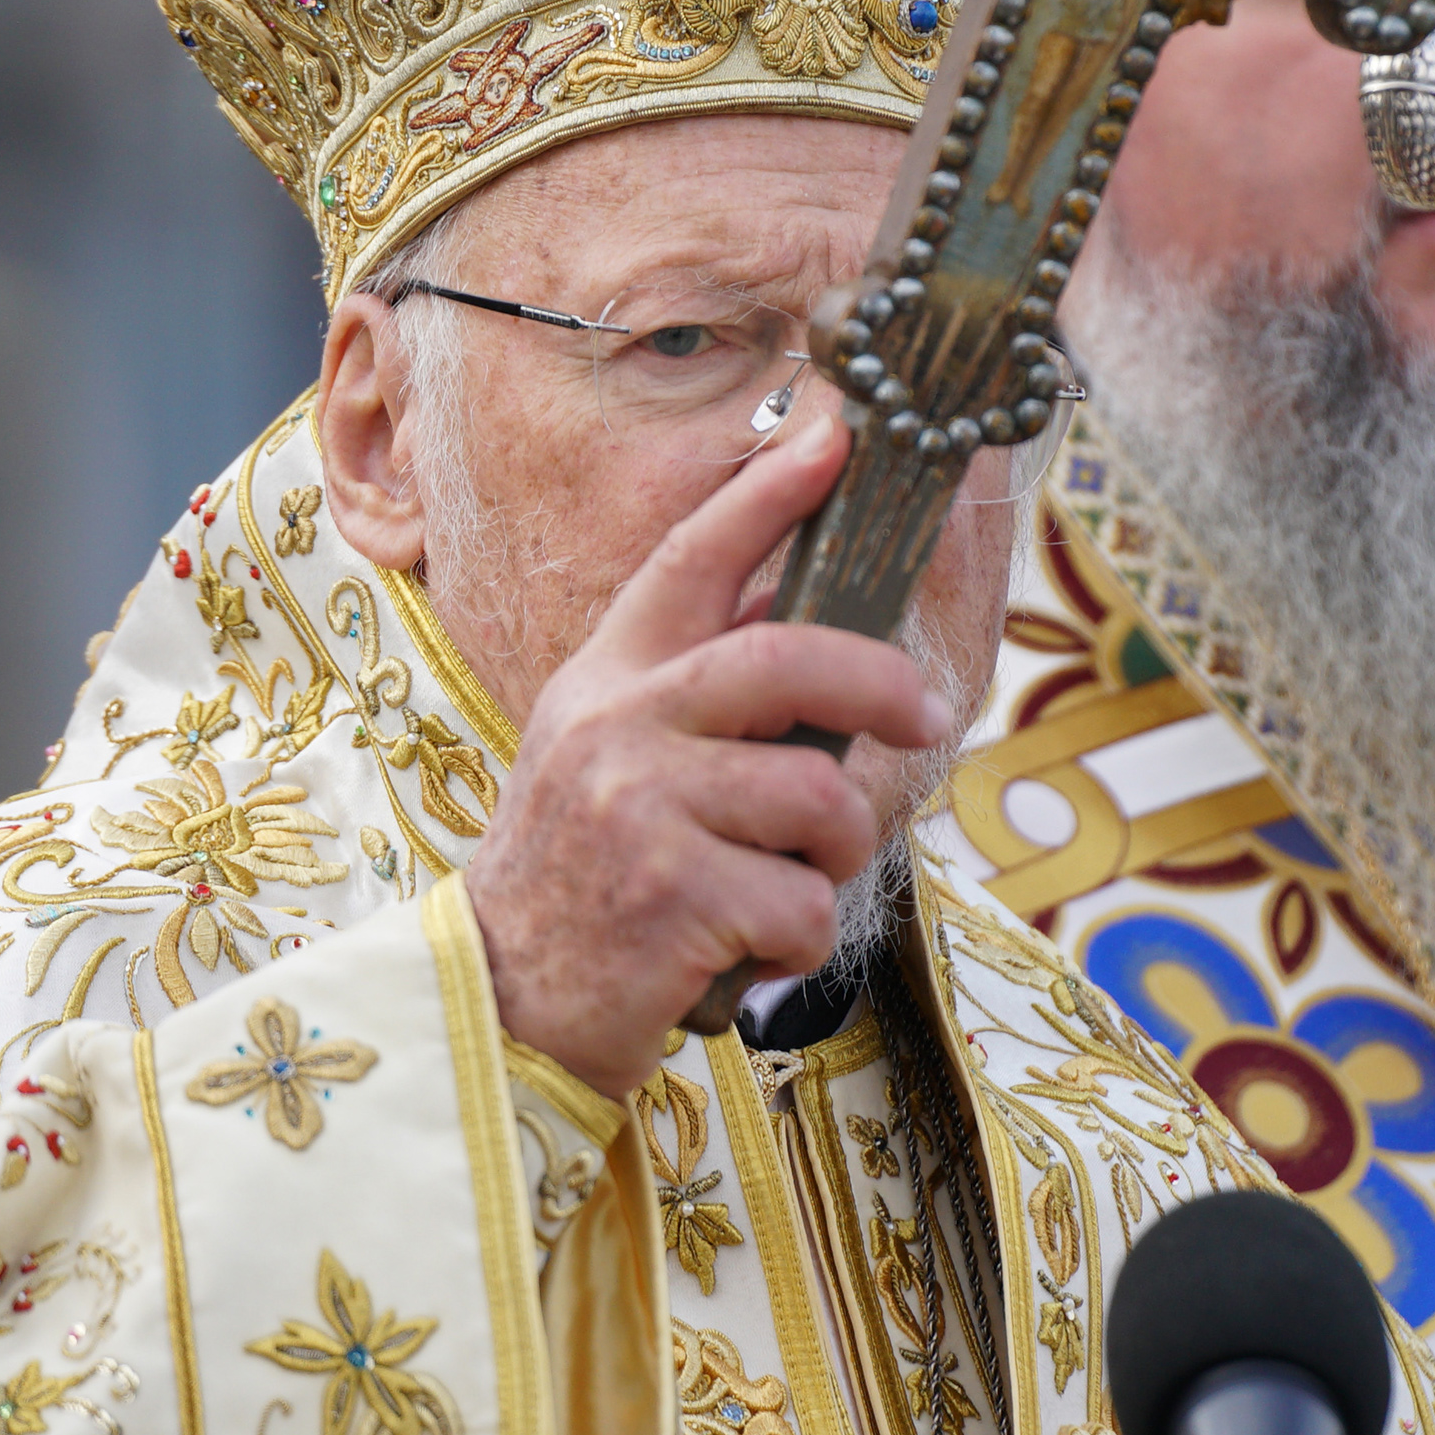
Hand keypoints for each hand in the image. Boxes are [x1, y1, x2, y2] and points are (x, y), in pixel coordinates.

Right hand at [463, 410, 955, 1096]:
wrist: (503, 999)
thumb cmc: (584, 874)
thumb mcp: (607, 754)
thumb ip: (688, 693)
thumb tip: (808, 628)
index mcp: (606, 676)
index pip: (692, 558)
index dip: (770, 493)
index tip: (838, 435)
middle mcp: (615, 724)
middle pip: (786, 658)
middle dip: (881, 680)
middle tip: (931, 713)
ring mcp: (637, 807)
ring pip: (817, 795)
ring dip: (835, 853)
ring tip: (793, 882)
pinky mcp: (668, 898)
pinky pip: (800, 901)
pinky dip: (796, 938)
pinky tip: (747, 950)